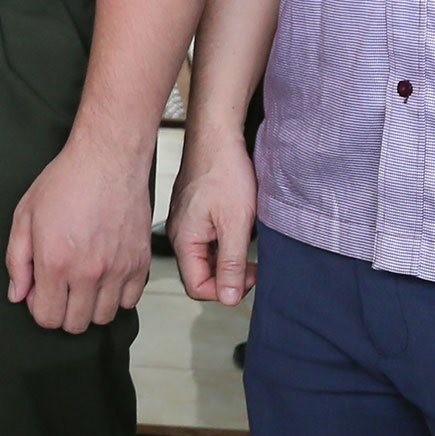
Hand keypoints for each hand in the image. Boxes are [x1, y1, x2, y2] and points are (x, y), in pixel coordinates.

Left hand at [6, 132, 154, 330]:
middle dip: (62, 311)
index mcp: (56, 263)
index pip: (48, 318)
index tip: (39, 290)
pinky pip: (129, 301)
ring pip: (104, 317)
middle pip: (76, 324)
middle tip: (59, 286)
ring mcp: (119, 269)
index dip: (39, 308)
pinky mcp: (140, 263)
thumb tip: (17, 295)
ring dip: (89, 306)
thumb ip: (17, 261)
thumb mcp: (24, 216)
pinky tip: (104, 275)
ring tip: (81, 281)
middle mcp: (89, 272)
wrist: (107, 160)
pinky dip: (116, 296)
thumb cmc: (64, 183)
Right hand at [167, 129, 258, 306]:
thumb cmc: (223, 173)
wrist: (216, 137)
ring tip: (247, 241)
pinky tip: (238, 227)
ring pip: (205, 257)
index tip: (249, 276)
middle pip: (201, 274)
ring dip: (228, 258)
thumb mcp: (236, 224)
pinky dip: (224, 242)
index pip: (198, 287)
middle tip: (253, 263)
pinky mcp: (194, 213)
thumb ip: (230, 264)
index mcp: (185, 241)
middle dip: (229, 275)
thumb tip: (227, 298)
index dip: (225, 290)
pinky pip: (206, 240)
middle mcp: (181, 235)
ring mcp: (186, 223)